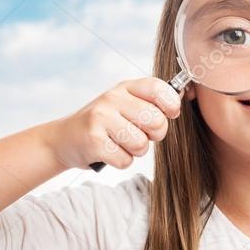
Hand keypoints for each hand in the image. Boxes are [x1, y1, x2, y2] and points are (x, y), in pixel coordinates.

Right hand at [46, 77, 181, 170]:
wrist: (63, 139)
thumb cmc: (103, 124)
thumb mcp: (124, 104)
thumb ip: (150, 102)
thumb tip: (186, 95)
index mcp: (125, 87)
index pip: (158, 88)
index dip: (171, 104)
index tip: (170, 114)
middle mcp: (112, 98)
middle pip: (155, 121)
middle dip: (153, 135)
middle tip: (139, 135)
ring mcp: (101, 118)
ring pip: (141, 144)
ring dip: (135, 151)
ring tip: (120, 144)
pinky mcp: (93, 140)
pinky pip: (125, 159)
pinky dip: (120, 161)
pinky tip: (109, 152)